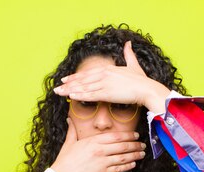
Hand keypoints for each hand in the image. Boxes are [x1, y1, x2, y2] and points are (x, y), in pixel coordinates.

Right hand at [51, 118, 145, 171]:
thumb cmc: (65, 160)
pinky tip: (133, 164)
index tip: (135, 135)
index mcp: (93, 141)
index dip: (128, 135)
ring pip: (124, 157)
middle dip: (135, 145)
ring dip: (135, 155)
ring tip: (142, 154)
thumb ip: (72, 130)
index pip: (116, 136)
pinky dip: (128, 166)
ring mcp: (103, 162)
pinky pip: (120, 168)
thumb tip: (69, 119)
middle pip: (123, 146)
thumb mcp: (69, 142)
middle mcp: (100, 150)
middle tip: (142, 145)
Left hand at [53, 41, 170, 112]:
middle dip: (68, 85)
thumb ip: (128, 54)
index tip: (65, 80)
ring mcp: (104, 84)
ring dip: (70, 91)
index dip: (75, 77)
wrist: (146, 88)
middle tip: (57, 89)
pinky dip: (80, 95)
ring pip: (84, 88)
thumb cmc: (141, 80)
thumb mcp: (133, 65)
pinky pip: (91, 95)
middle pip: (82, 80)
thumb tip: (128, 43)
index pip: (87, 73)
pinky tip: (71, 96)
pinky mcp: (107, 93)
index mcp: (107, 69)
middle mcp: (104, 75)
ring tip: (59, 93)